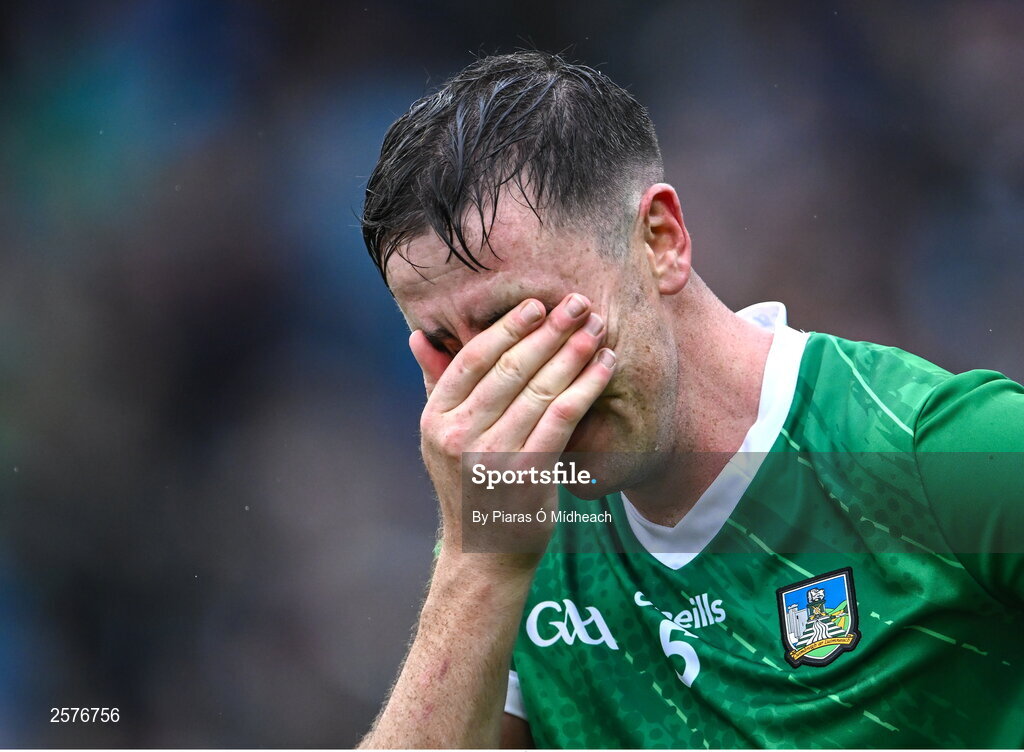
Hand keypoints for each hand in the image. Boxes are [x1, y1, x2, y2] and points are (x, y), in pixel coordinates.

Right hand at [410, 293, 615, 564]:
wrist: (485, 554)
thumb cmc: (471, 487)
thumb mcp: (443, 439)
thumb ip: (437, 386)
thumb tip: (417, 338)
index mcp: (437, 420)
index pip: (472, 359)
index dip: (507, 328)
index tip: (536, 305)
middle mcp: (459, 436)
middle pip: (510, 368)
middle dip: (548, 331)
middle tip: (577, 303)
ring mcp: (493, 457)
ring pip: (540, 389)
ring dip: (573, 353)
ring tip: (596, 327)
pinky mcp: (528, 474)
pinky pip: (562, 418)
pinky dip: (586, 386)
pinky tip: (605, 366)